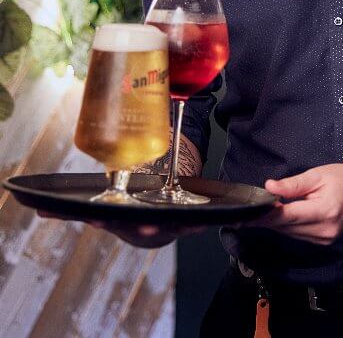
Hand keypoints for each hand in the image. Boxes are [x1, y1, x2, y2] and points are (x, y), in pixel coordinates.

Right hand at [37, 210, 206, 248]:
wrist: (154, 220)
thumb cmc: (127, 210)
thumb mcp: (105, 208)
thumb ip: (77, 210)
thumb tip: (41, 210)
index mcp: (120, 224)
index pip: (111, 224)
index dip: (106, 223)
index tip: (102, 221)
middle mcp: (140, 230)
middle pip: (142, 229)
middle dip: (145, 227)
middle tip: (146, 223)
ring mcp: (162, 229)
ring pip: (170, 229)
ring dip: (178, 227)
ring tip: (187, 222)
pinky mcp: (181, 225)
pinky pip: (191, 225)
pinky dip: (198, 225)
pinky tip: (206, 222)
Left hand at [243, 163, 342, 245]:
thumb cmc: (342, 178)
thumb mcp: (317, 175)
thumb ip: (293, 184)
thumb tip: (270, 187)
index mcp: (324, 211)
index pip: (287, 216)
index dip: (265, 216)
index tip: (246, 216)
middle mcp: (324, 230)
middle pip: (286, 227)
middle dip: (268, 218)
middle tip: (251, 210)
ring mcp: (324, 239)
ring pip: (290, 233)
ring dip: (277, 222)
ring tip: (265, 210)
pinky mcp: (323, 241)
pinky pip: (298, 234)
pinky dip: (288, 225)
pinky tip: (283, 215)